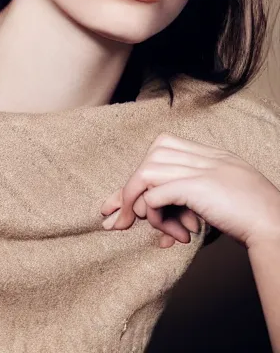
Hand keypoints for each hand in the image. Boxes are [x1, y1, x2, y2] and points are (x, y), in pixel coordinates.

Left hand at [100, 133, 279, 249]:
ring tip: (141, 226)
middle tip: (119, 218)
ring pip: (146, 173)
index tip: (126, 200)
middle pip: (150, 157)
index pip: (163, 148)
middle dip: (128, 188)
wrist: (279, 228)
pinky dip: (153, 214)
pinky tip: (167, 234)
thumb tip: (163, 224)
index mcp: (210, 155)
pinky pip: (156, 194)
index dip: (141, 171)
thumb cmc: (253, 220)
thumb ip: (191, 201)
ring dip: (136, 201)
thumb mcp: (220, 200)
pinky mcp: (198, 186)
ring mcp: (201, 169)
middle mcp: (204, 157)